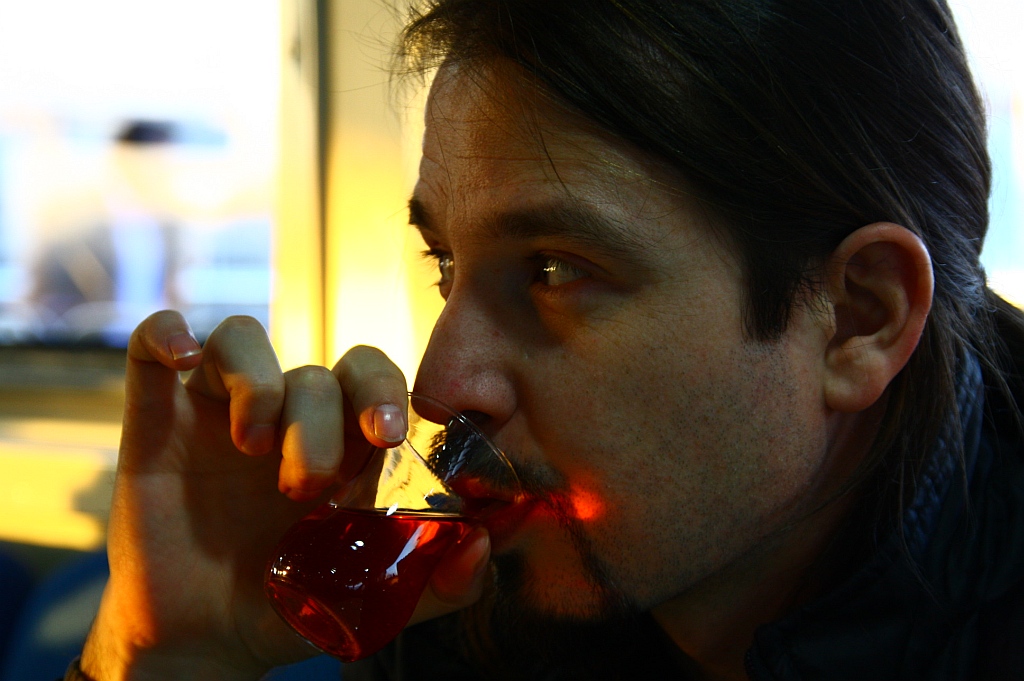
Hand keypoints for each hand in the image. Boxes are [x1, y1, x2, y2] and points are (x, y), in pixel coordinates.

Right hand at [79, 312, 490, 679]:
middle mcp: (287, 414)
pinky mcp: (157, 415)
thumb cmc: (291, 609)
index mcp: (341, 442)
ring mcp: (221, 409)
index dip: (385, 390)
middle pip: (317, 367)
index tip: (390, 435)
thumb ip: (439, 584)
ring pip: (243, 341)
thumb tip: (483, 545)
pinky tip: (182, 359)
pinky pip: (154, 343)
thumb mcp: (375, 601)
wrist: (204, 642)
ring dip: (258, 383)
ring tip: (253, 448)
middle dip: (323, 415)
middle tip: (311, 479)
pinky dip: (168, 333)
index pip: (372, 376)